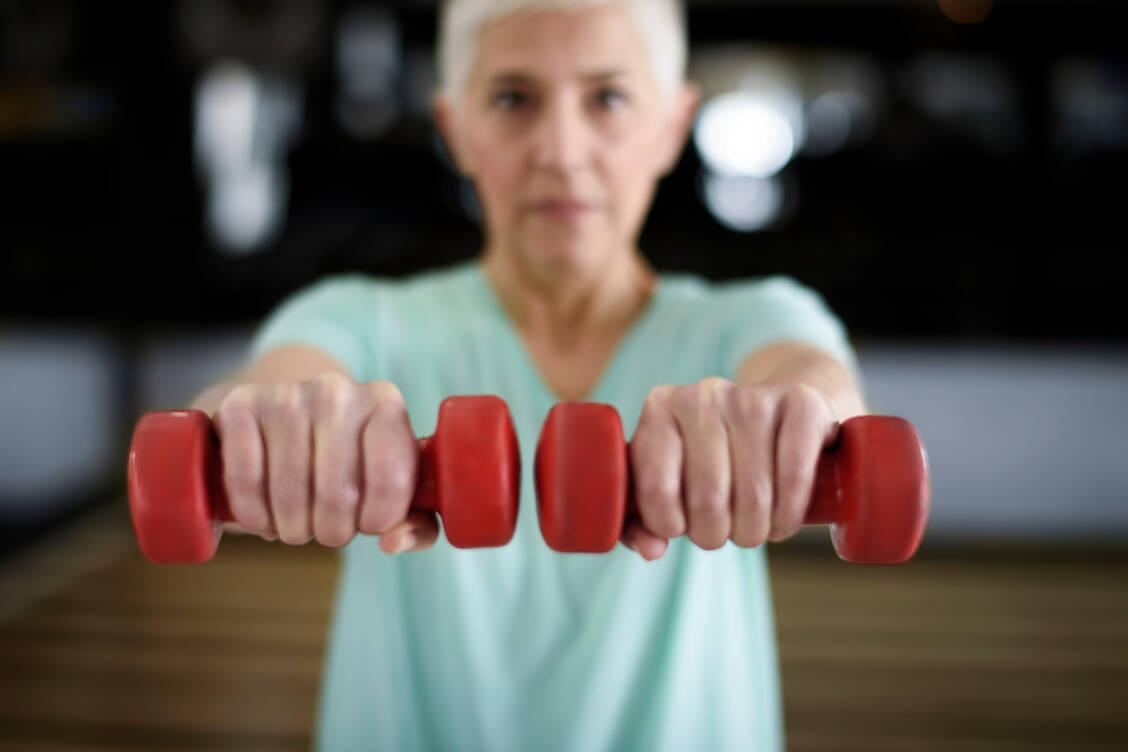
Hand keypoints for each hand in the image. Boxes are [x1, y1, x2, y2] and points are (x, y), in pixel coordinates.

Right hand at [212, 373, 438, 553]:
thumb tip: (393, 542)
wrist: (283, 420)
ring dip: (294, 528)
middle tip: (327, 532)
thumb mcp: (393, 490)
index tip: (368, 526)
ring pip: (290, 491)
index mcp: (385, 404)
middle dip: (333, 531)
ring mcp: (287, 394)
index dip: (378, 519)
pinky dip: (254, 515)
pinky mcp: (241, 405)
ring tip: (297, 526)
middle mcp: (338, 391)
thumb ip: (416, 524)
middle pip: (338, 493)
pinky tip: (263, 519)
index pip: (391, 478)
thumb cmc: (349, 464)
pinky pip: (245, 479)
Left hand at [624, 378, 839, 560]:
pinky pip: (794, 477)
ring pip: (754, 496)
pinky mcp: (801, 404)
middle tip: (723, 532)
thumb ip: (643, 521)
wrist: (780, 411)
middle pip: (708, 499)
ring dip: (755, 531)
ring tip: (754, 526)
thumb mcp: (671, 480)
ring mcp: (753, 397)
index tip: (681, 528)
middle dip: (715, 535)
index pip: (654, 487)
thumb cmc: (716, 458)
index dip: (669, 525)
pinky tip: (783, 519)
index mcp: (660, 409)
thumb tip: (652, 550)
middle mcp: (703, 396)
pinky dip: (789, 514)